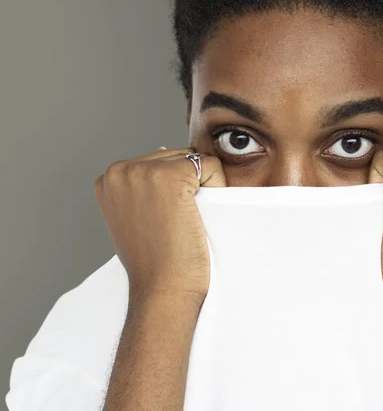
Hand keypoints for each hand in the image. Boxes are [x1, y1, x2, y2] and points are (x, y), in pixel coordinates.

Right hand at [94, 147, 226, 301]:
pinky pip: (211, 165)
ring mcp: (144, 170)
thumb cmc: (155, 259)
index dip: (174, 190)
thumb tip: (161, 150)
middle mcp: (120, 168)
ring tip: (183, 220)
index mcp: (109, 177)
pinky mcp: (171, 175)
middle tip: (174, 223)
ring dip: (201, 186)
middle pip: (178, 156)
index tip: (162, 220)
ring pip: (195, 159)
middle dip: (188, 185)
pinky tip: (197, 216)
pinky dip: (217, 187)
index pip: (161, 161)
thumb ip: (142, 184)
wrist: (162, 289)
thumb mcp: (135, 215)